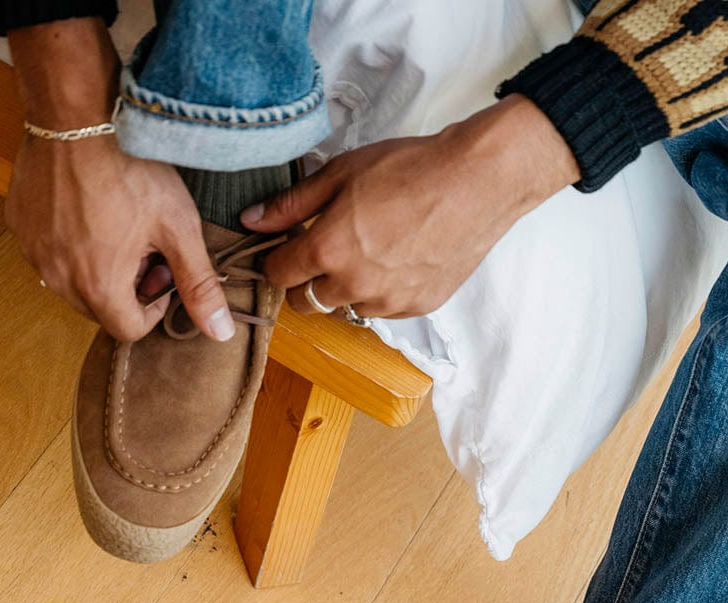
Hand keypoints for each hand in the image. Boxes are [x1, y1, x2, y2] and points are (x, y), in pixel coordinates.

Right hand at [6, 18, 233, 342]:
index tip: (163, 273)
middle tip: (144, 247)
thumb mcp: (178, 229)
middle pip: (100, 310)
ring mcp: (33, 251)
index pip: (129, 330)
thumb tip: (222, 334)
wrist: (76, 115)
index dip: (154, 309)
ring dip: (98, 269)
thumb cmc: (132, 171)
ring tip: (118, 227)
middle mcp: (57, 278)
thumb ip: (199, 285)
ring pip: (72, 284)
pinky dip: (70, 246)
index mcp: (98, 287)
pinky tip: (89, 210)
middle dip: (127, 290)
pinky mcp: (18, 225)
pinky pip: (48, 254)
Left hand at [241, 95, 579, 319]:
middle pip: (306, 303)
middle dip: (307, 281)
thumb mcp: (341, 174)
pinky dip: (381, 291)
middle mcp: (353, 285)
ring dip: (346, 287)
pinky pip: (383, 309)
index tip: (288, 247)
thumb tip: (252, 221)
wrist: (475, 183)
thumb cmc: (410, 168)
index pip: (278, 276)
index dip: (278, 260)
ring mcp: (387, 302)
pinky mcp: (416, 308)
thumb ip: (291, 205)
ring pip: (346, 307)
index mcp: (326, 251)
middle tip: (326, 250)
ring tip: (369, 250)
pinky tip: (397, 259)